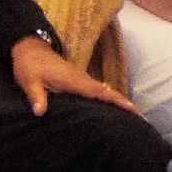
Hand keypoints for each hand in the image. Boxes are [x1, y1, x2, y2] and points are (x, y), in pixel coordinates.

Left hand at [9, 35, 135, 115]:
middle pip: (108, 93)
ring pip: (105, 92)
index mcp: (73, 81)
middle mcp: (82, 79)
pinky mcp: (79, 81)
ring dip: (119, 103)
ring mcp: (82, 79)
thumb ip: (36, 96)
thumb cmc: (29, 65)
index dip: (117, 102)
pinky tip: (113, 111)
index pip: (100, 93)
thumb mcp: (29, 81)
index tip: (134, 111)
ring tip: (134, 120)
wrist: (30, 49)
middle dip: (125, 105)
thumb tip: (40, 112)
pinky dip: (109, 100)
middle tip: (142, 121)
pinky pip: (98, 92)